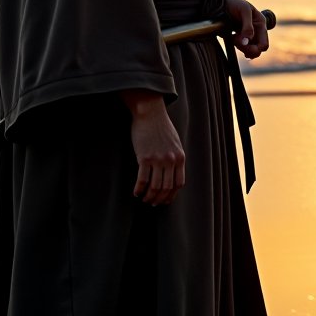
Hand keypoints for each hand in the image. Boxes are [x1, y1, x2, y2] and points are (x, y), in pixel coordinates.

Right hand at [123, 90, 183, 205]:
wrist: (150, 113)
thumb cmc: (161, 127)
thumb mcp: (175, 143)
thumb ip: (175, 158)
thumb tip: (172, 174)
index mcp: (180, 157)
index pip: (179, 184)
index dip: (171, 195)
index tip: (164, 200)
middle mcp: (171, 160)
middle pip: (166, 188)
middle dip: (159, 199)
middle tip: (152, 203)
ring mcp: (158, 159)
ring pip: (155, 187)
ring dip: (149, 197)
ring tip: (144, 199)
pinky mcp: (144, 158)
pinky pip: (142, 180)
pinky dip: (139, 189)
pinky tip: (136, 192)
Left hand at [223, 0, 269, 59]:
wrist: (224, 2)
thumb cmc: (236, 3)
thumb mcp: (244, 10)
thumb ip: (247, 26)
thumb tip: (247, 41)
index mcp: (261, 24)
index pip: (263, 45)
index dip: (254, 48)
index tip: (241, 41)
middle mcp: (257, 31)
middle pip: (257, 50)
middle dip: (246, 48)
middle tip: (235, 40)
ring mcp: (250, 35)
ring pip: (249, 51)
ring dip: (241, 47)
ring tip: (232, 36)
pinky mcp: (242, 37)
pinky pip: (243, 48)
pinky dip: (238, 46)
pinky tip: (232, 38)